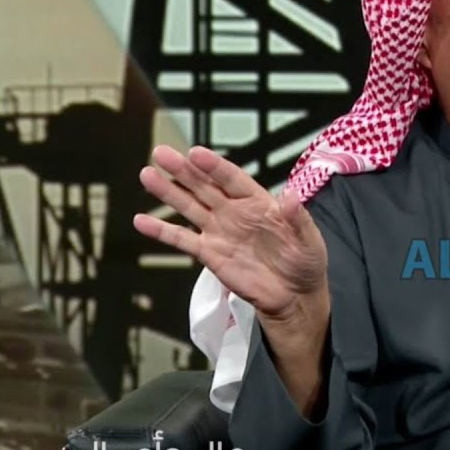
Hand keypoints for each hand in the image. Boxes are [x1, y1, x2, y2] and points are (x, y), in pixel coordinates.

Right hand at [134, 145, 328, 322]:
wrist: (293, 296)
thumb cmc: (305, 261)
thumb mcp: (309, 240)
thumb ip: (298, 219)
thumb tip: (290, 197)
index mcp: (259, 202)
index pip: (232, 179)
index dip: (214, 166)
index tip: (195, 153)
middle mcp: (235, 212)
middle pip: (205, 186)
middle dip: (183, 170)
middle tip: (161, 154)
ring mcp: (219, 231)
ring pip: (189, 206)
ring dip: (168, 192)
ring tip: (147, 175)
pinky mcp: (209, 253)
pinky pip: (181, 240)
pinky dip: (161, 231)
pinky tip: (141, 221)